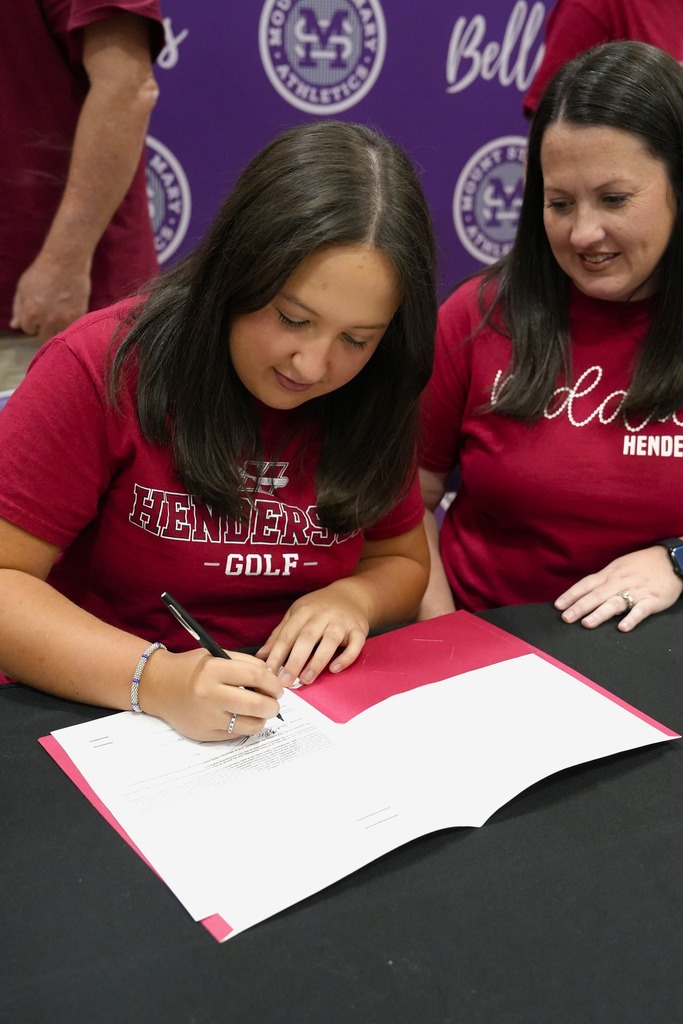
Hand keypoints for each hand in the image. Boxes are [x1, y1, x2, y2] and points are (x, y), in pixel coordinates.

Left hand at [10, 254, 90, 341]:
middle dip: (43, 328)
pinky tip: (68, 313)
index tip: (36, 313)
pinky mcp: (79, 316)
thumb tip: (14, 326)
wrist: (66, 261)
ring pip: (59, 335)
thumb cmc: (41, 271)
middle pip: (43, 337)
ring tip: (58, 316)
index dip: (31, 322)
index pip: (28, 329)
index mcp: (31, 312)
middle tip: (48, 316)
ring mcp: (65, 319)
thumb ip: (18, 308)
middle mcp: (48, 320)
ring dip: (57, 328)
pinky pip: (72, 329)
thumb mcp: (23, 288)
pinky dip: (69, 324)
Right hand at [143, 648, 283, 741]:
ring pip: (251, 725)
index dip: (274, 683)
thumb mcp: (216, 656)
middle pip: (257, 705)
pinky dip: (245, 726)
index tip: (277, 687)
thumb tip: (272, 679)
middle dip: (274, 705)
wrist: (159, 687)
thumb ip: (244, 665)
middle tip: (274, 702)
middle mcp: (209, 695)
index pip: (256, 676)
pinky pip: (236, 734)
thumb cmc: (190, 668)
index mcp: (213, 670)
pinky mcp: (204, 734)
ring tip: (260, 711)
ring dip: (262, 719)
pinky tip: (242, 717)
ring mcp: (206, 718)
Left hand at [256, 585, 369, 685]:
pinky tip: (334, 669)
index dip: (277, 654)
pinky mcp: (359, 630)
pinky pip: (354, 644)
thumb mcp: (296, 615)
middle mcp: (322, 615)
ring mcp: (342, 622)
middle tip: (285, 681)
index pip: (288, 634)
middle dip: (295, 661)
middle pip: (307, 638)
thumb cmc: (320, 608)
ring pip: (330, 641)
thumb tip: (261, 656)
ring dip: (317, 661)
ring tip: (306, 679)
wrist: (351, 595)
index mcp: (304, 612)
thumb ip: (279, 635)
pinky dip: (345, 657)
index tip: (268, 672)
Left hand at [554, 546, 682, 631]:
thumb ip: (602, 580)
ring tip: (586, 624)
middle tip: (565, 618)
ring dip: (600, 613)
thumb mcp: (619, 567)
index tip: (558, 606)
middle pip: (597, 595)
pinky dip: (631, 618)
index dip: (572, 595)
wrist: (671, 560)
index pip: (587, 584)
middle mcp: (620, 582)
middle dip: (580, 607)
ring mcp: (636, 591)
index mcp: (610, 573)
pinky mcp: (652, 600)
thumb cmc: (641, 565)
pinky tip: (622, 627)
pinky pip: (640, 610)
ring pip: (615, 603)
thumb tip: (583, 593)